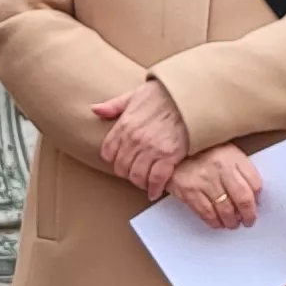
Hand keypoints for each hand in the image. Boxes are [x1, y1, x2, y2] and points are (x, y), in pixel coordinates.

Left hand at [90, 76, 192, 199]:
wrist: (189, 97)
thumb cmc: (164, 94)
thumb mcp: (134, 95)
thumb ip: (114, 106)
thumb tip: (95, 110)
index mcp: (124, 125)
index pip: (108, 152)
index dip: (113, 160)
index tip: (120, 161)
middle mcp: (135, 140)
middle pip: (121, 168)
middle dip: (126, 173)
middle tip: (133, 173)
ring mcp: (151, 149)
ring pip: (137, 176)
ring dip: (139, 182)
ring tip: (144, 182)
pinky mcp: (169, 156)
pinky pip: (157, 179)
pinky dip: (155, 188)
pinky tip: (154, 192)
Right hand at [170, 143, 262, 229]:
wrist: (172, 148)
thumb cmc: (201, 151)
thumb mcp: (226, 151)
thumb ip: (240, 169)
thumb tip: (253, 194)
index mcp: (232, 156)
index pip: (254, 183)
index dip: (257, 198)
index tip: (256, 205)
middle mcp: (219, 168)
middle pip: (242, 199)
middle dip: (248, 215)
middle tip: (248, 220)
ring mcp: (203, 180)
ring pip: (225, 209)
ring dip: (231, 221)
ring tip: (232, 223)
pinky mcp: (188, 191)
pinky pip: (206, 212)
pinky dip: (214, 221)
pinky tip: (217, 222)